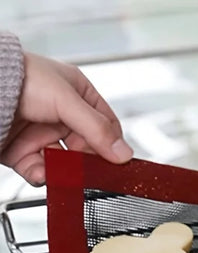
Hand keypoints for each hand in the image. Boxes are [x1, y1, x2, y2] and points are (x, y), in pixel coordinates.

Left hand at [0, 52, 132, 185]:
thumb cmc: (19, 77)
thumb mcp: (67, 100)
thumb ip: (97, 129)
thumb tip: (123, 153)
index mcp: (76, 95)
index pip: (106, 126)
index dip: (112, 144)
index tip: (116, 161)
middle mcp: (61, 115)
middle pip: (87, 149)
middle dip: (87, 162)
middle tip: (90, 172)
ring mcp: (42, 134)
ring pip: (65, 163)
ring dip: (65, 172)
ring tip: (62, 172)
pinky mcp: (24, 152)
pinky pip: (42, 171)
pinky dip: (43, 175)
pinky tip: (42, 172)